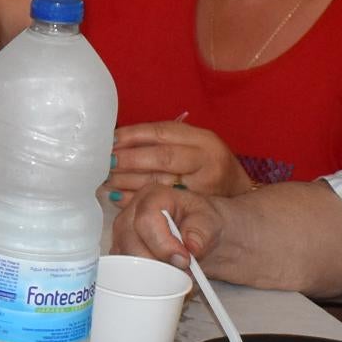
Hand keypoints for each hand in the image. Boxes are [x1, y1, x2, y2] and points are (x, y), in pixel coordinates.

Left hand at [109, 119, 251, 197]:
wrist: (237, 193)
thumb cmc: (206, 166)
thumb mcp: (194, 145)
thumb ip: (163, 141)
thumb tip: (116, 139)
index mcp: (203, 140)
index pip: (162, 132)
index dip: (133, 136)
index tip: (110, 140)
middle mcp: (205, 161)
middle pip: (161, 157)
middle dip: (128, 159)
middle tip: (104, 161)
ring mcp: (203, 187)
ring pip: (158, 182)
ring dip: (126, 180)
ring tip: (105, 177)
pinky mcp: (196, 209)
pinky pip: (158, 204)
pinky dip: (134, 199)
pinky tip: (116, 196)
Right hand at [110, 181, 230, 267]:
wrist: (199, 234)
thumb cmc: (201, 222)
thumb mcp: (210, 221)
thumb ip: (201, 232)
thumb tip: (191, 247)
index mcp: (151, 197)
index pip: (146, 220)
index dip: (164, 244)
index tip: (184, 260)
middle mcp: (130, 214)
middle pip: (131, 244)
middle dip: (158, 264)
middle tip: (182, 271)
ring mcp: (122, 235)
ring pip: (125, 261)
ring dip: (152, 274)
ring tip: (176, 274)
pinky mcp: (121, 253)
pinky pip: (124, 272)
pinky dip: (144, 280)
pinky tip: (163, 279)